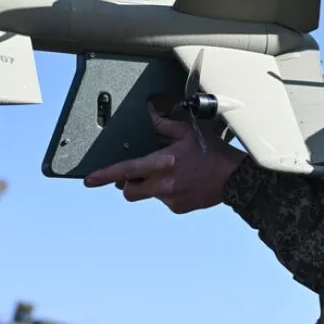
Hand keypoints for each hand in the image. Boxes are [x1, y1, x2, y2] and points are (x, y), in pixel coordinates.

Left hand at [83, 101, 247, 213]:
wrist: (235, 179)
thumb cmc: (212, 153)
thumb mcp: (187, 132)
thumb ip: (164, 126)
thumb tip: (151, 115)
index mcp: (162, 163)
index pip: (126, 170)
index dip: (104, 175)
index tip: (89, 180)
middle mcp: (163, 184)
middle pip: (130, 190)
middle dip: (128, 183)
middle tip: (139, 173)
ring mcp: (170, 199)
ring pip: (147, 195)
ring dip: (151, 186)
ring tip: (171, 174)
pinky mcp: (178, 208)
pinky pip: (163, 200)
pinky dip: (167, 192)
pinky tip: (182, 182)